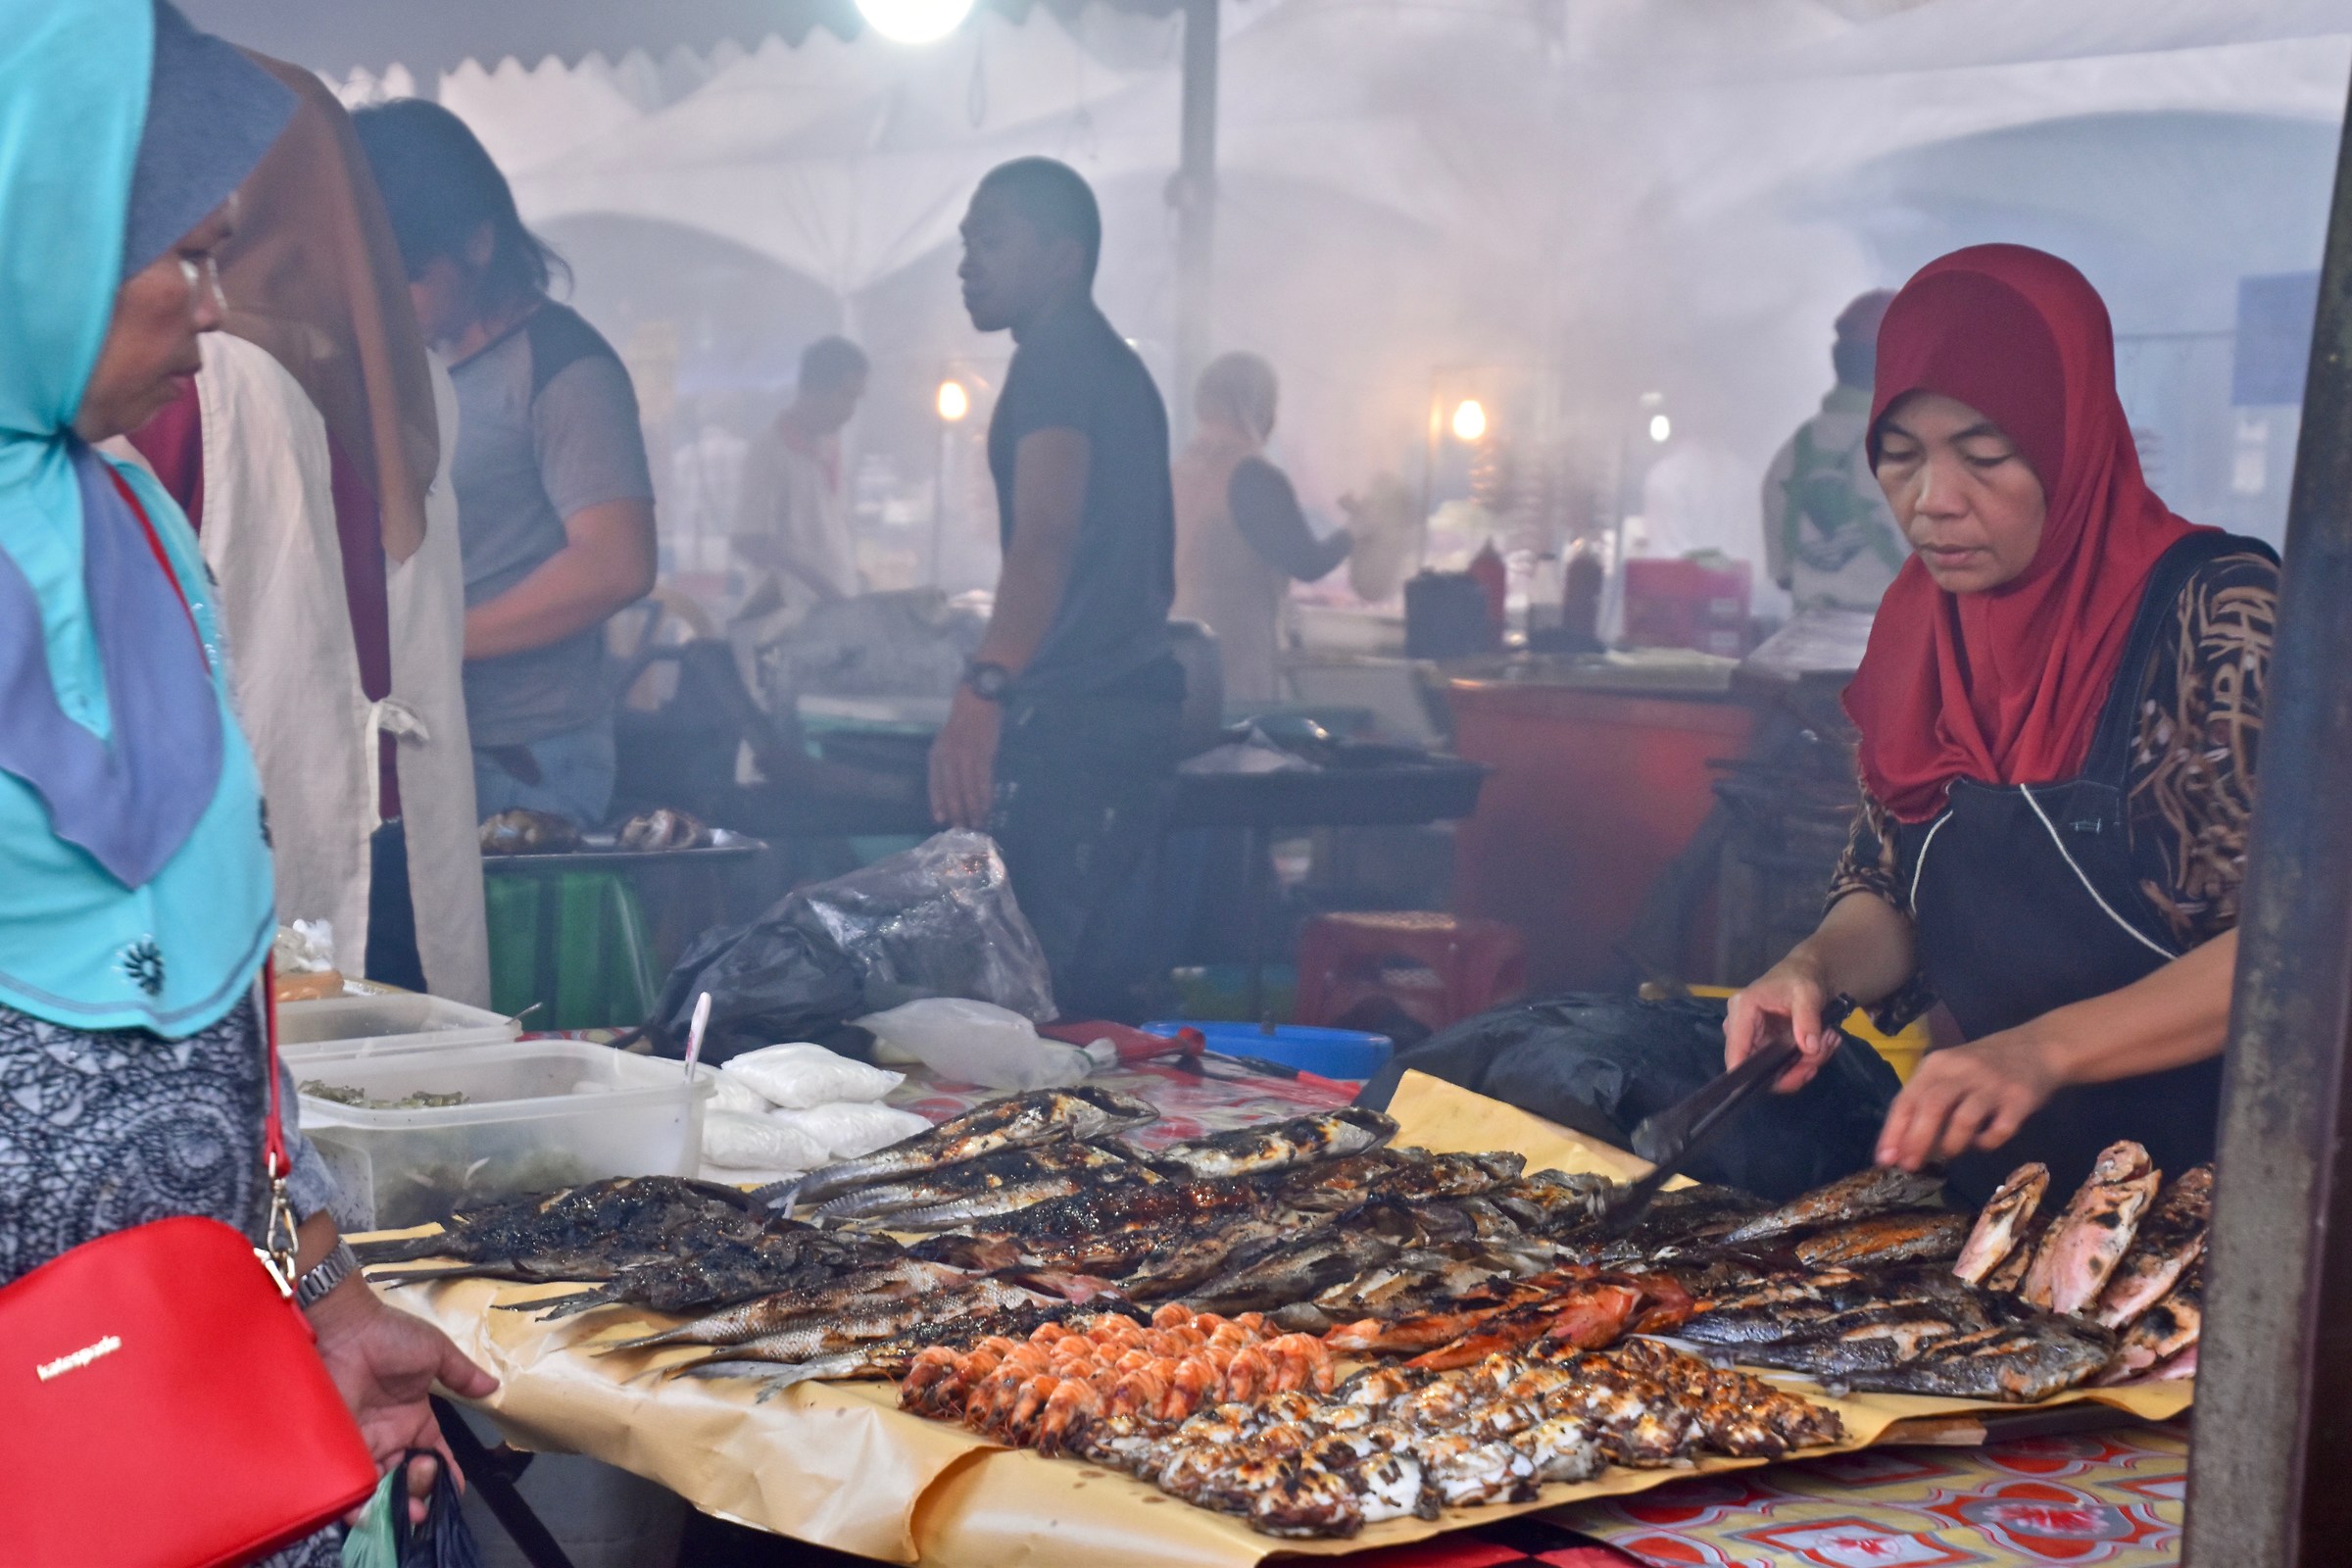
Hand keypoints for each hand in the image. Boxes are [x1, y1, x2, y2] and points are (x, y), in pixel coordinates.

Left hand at [309, 1279, 498, 1524]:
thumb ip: (463, 1375)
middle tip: (427, 1494)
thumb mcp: (437, 1353)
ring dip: (397, 1505)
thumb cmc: (391, 1337)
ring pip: (383, 1486)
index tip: (455, 1492)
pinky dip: (364, 1503)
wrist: (346, 1331)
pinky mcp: (340, 1448)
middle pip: (409, 1478)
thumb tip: (494, 1387)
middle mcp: (390, 1436)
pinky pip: (354, 1483)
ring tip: (410, 1512)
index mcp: (415, 1418)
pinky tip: (378, 1511)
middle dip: (422, 1494)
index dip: (446, 1475)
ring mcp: (364, 1444)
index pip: (435, 1455)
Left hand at [928, 686, 1001, 829]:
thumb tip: (950, 793)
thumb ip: (946, 765)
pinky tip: (988, 807)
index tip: (939, 821)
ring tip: (977, 823)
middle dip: (957, 811)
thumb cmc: (961, 725)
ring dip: (974, 808)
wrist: (978, 702)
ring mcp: (967, 756)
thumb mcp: (945, 743)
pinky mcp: (984, 754)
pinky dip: (986, 796)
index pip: (934, 784)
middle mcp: (949, 757)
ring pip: (969, 788)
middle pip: (952, 790)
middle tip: (962, 829)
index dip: (937, 803)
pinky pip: (984, 780)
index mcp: (937, 754)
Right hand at [1722, 952, 1840, 1092]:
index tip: (1784, 1081)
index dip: (1749, 1075)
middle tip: (1821, 1053)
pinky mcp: (1765, 1046)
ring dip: (1804, 1065)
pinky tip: (1822, 1045)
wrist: (1807, 973)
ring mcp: (1752, 1039)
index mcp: (1742, 1010)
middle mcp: (1740, 1028)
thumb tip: (1809, 1049)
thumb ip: (1807, 1019)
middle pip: (1756, 1067)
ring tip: (1827, 1043)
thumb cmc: (1801, 977)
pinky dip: (1804, 1062)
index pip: (1736, 1051)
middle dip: (1793, 1069)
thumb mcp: (1808, 993)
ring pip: (1772, 1071)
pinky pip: (1782, 1067)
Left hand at [1875, 1029, 2061, 1170]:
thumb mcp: (1949, 1072)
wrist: (2037, 1047)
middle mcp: (1962, 1071)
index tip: (1885, 1159)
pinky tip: (1983, 1143)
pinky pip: (2000, 1128)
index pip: (1907, 1099)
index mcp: (1937, 1065)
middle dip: (1916, 1141)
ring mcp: (1992, 1084)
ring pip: (1964, 1119)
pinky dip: (1988, 1142)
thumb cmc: (1983, 1066)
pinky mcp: (2019, 1099)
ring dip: (1951, 1143)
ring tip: (1948, 1154)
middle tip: (1909, 1167)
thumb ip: (1928, 1101)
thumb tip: (1904, 1146)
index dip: (1894, 1131)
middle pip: (1932, 1107)